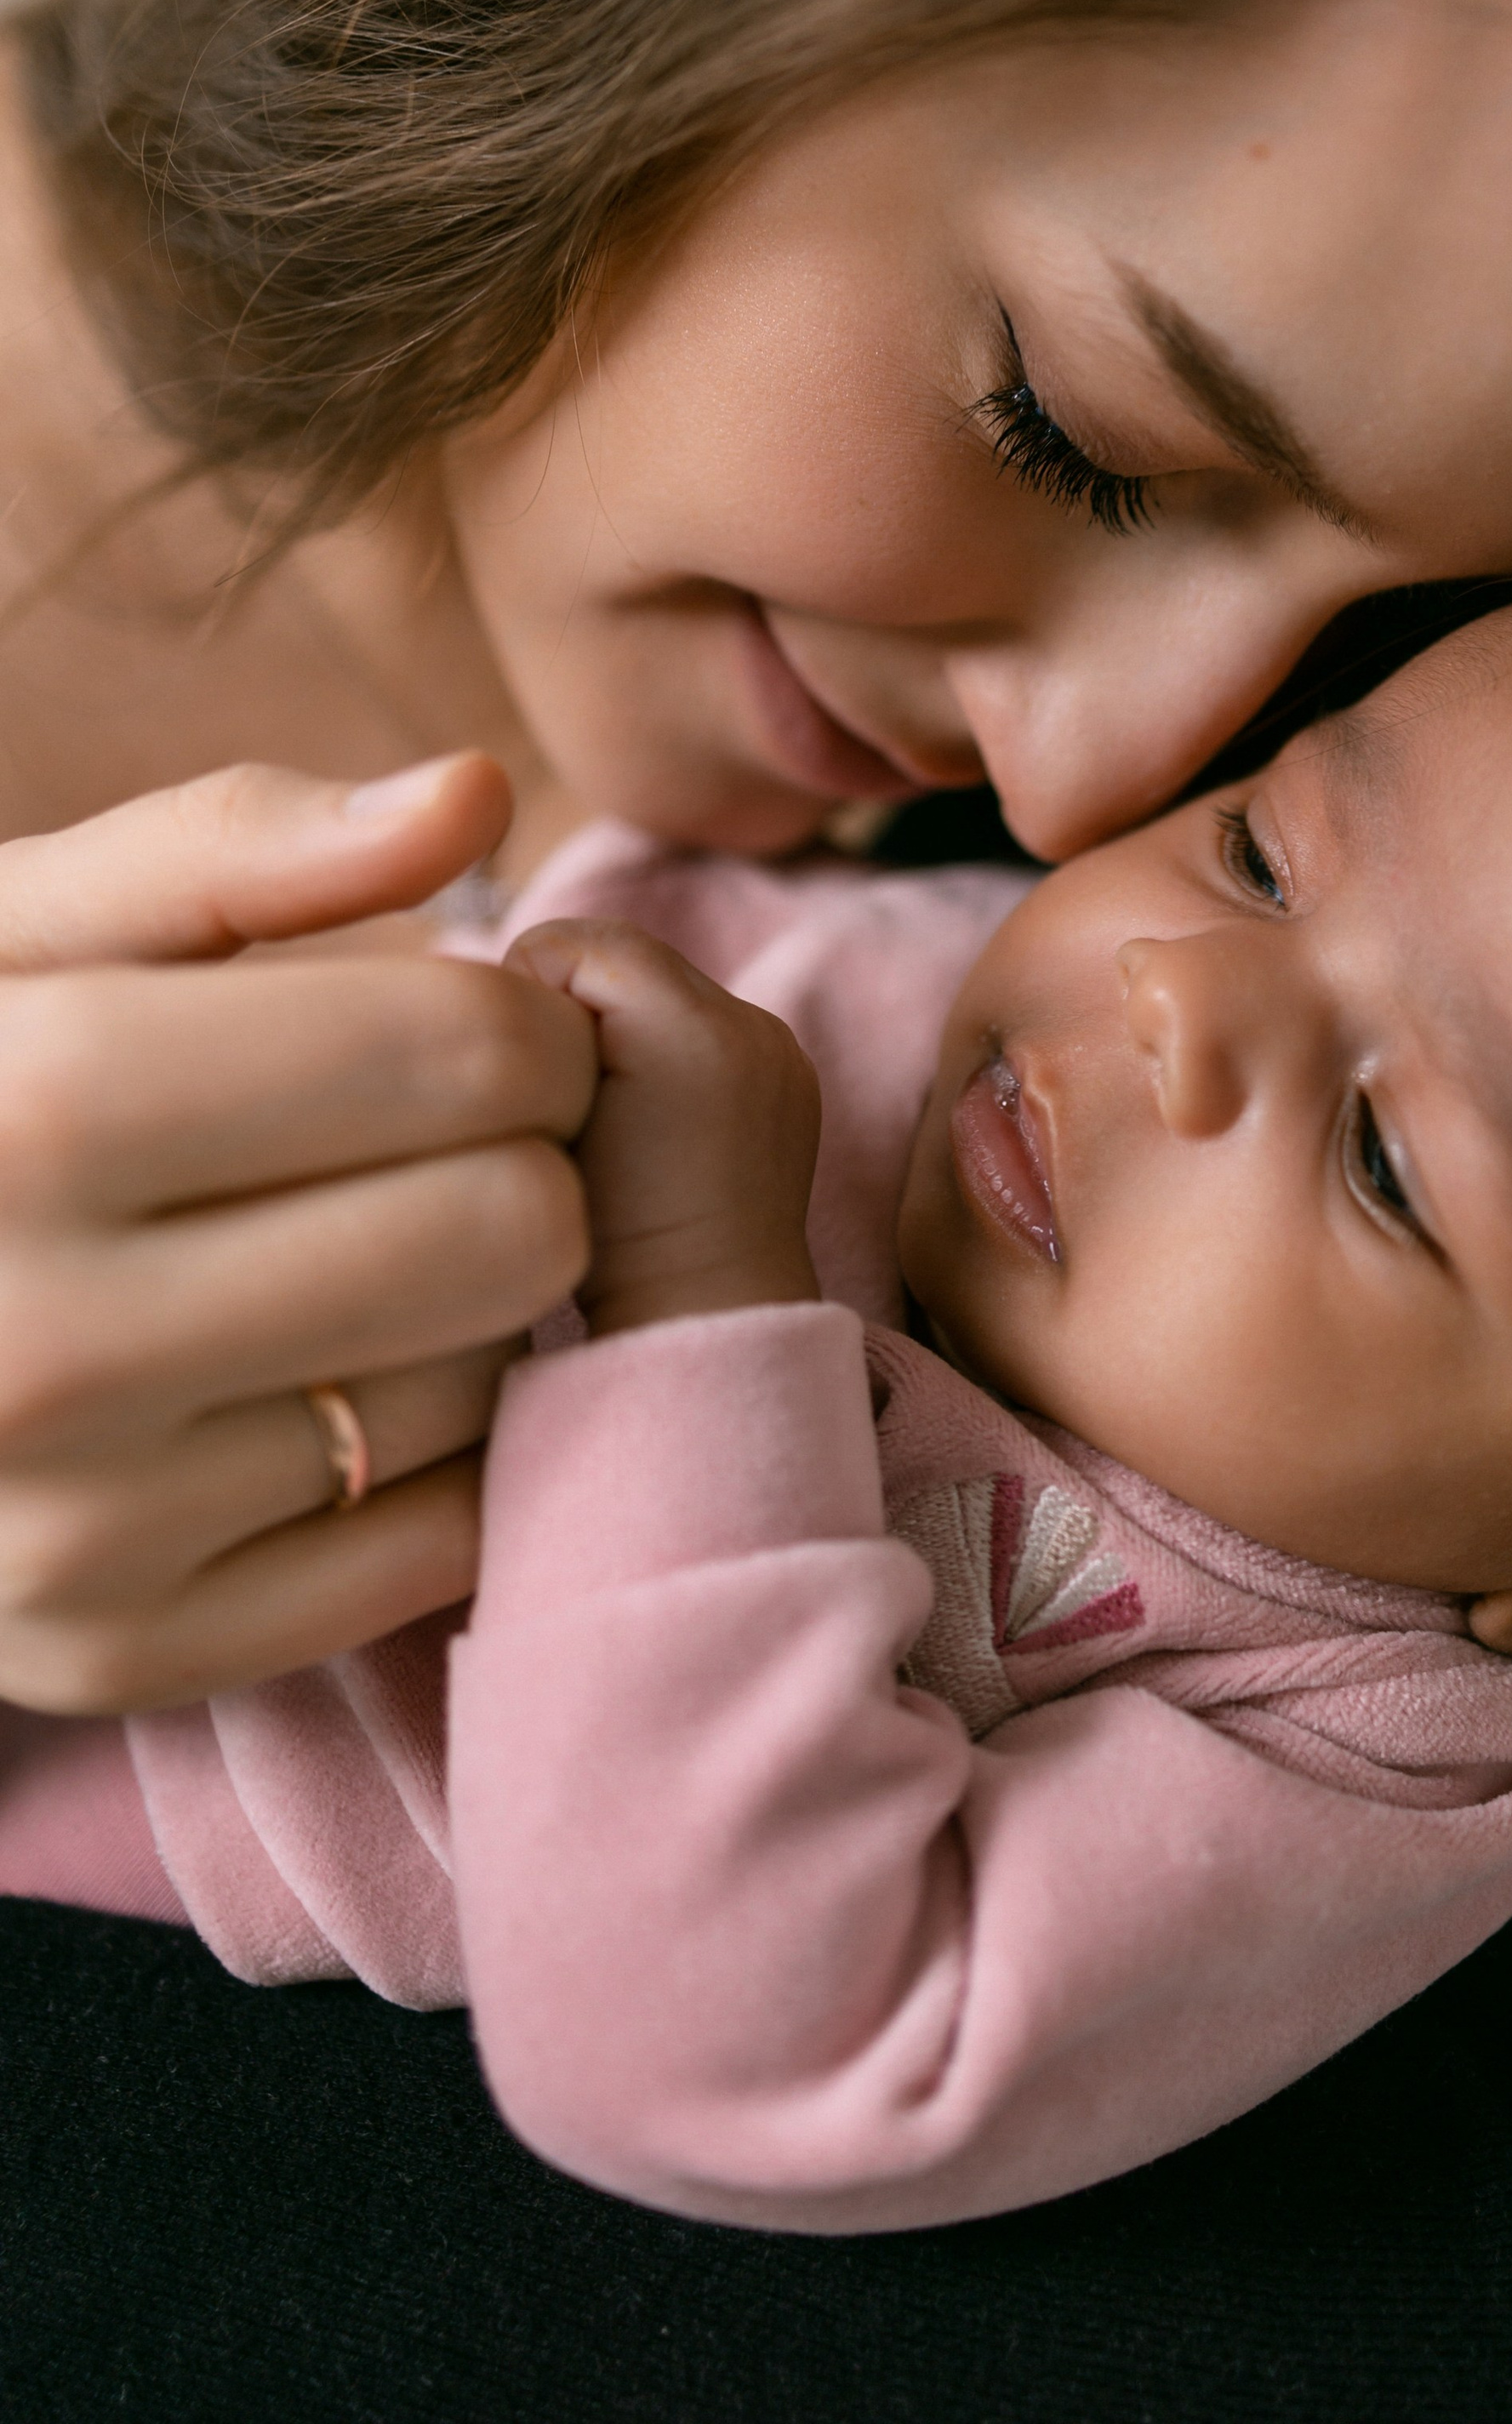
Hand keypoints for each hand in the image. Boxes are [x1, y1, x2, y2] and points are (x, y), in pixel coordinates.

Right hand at [0, 757, 597, 1713]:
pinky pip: (435, 1541)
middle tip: (437, 1137)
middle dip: (519, 1154)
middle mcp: (39, 1346)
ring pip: (486, 1385)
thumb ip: (240, 846)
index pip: (469, 1052)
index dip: (519, 1016)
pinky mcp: (122, 1659)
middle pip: (513, 1226)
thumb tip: (471, 793)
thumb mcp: (21, 921)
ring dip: (467, 1303)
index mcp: (30, 1109)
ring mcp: (77, 1534)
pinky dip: (428, 1453)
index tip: (470, 1016)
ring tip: (350, 1248)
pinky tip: (330, 1376)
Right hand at [508, 920, 820, 1335]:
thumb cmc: (595, 1240)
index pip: (569, 943)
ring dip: (625, 1024)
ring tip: (614, 1111)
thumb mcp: (539, 1125)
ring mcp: (780, 1046)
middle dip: (579, 1007)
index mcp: (689, 1033)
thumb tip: (536, 977)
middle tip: (566, 1093)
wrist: (697, 1313)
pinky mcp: (790, 1069)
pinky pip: (706, 1019)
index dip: (527, 999)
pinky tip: (659, 1118)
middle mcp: (753, 1023)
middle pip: (622, 956)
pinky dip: (669, 1047)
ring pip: (661, 986)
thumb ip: (536, 1024)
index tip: (531, 1081)